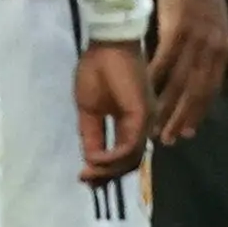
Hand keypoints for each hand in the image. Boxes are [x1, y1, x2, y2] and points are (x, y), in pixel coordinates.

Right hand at [74, 37, 148, 184]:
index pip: (124, 155)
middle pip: (130, 162)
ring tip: (87, 172)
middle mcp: (142, 125)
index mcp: (131, 123)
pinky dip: (111, 157)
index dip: (105, 170)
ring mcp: (144, 121)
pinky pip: (129, 147)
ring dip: (108, 170)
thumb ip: (92, 135)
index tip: (83, 177)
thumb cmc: (96, 70)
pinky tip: (95, 159)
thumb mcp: (88, 110)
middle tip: (85, 180)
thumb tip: (91, 159)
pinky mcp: (141, 115)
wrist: (106, 46)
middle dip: (107, 176)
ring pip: (131, 159)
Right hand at [149, 0, 227, 144]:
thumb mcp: (212, 28)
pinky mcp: (178, 30)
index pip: (210, 90)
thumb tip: (195, 76)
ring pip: (180, 82)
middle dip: (180, 117)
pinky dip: (153, 81)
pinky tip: (142, 94)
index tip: (185, 132)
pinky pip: (164, 62)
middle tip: (166, 138)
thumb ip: (206, 53)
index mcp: (222, 51)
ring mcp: (197, 41)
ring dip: (165, 106)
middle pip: (196, 92)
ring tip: (151, 124)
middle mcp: (213, 50)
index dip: (198, 113)